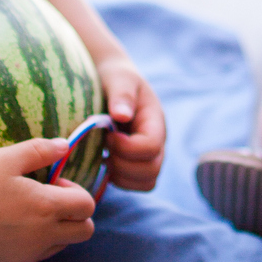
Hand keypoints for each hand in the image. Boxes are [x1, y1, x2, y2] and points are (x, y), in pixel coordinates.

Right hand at [0, 137, 95, 261]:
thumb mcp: (6, 158)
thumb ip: (40, 150)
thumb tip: (65, 146)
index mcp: (46, 208)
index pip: (87, 205)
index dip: (75, 191)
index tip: (52, 182)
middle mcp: (44, 236)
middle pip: (85, 230)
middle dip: (75, 213)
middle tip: (47, 199)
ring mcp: (29, 255)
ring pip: (63, 244)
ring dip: (57, 228)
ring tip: (26, 212)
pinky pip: (38, 255)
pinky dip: (36, 242)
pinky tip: (10, 227)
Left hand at [96, 54, 164, 191]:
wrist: (113, 81)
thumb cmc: (116, 77)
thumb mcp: (118, 78)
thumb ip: (121, 94)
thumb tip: (121, 115)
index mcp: (155, 121)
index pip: (151, 147)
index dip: (126, 147)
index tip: (108, 135)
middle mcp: (157, 141)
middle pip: (152, 170)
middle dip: (123, 164)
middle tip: (104, 148)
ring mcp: (148, 155)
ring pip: (146, 182)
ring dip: (121, 175)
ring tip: (103, 156)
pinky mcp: (137, 163)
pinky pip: (135, 184)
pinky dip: (119, 180)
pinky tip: (103, 162)